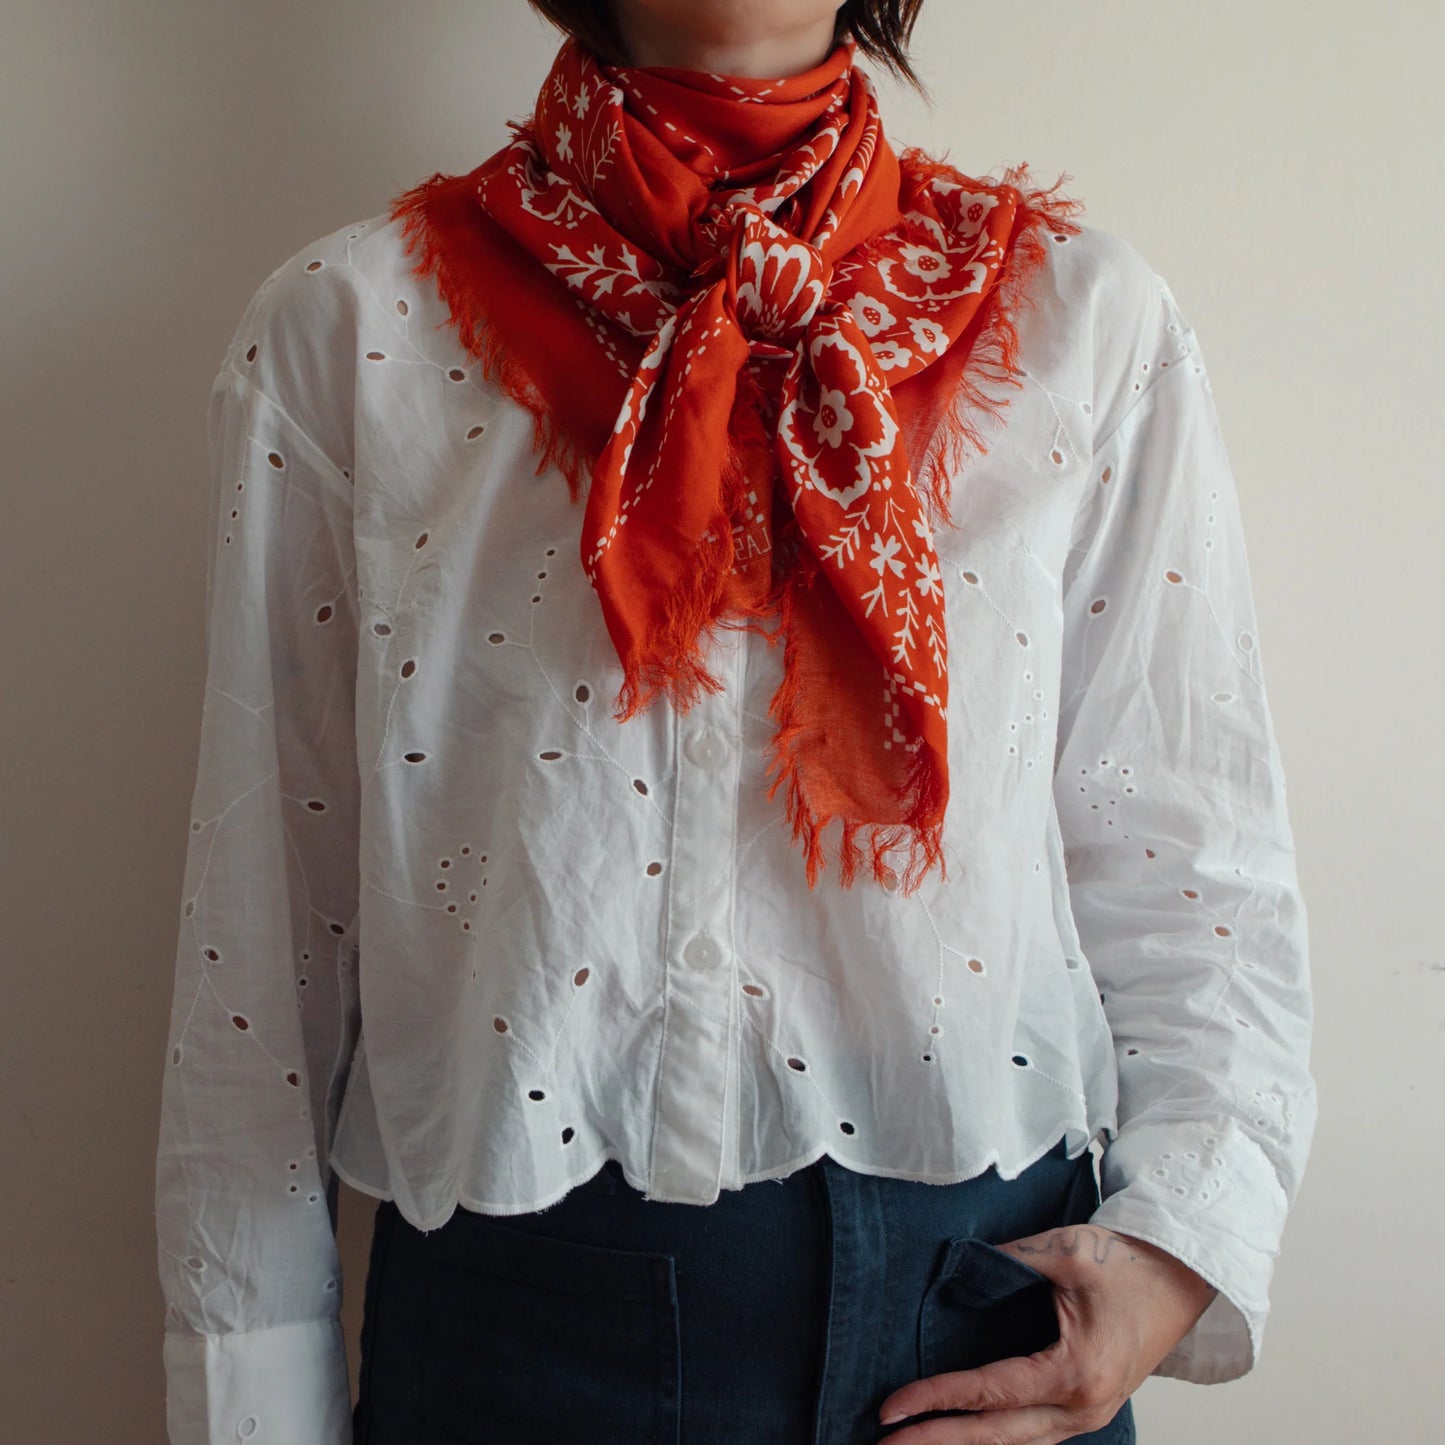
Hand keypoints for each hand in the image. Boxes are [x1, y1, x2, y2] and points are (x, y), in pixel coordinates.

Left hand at [876, 1224, 1217, 1443]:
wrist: (1184, 1277)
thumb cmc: (1130, 1264)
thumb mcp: (1065, 1251)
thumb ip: (1007, 1260)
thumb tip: (959, 1267)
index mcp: (1075, 1373)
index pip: (989, 1393)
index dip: (936, 1399)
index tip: (893, 1407)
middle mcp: (1082, 1407)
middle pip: (996, 1434)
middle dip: (937, 1440)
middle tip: (885, 1441)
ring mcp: (1089, 1414)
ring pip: (1015, 1441)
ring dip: (963, 1442)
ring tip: (914, 1441)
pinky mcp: (1089, 1406)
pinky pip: (1033, 1432)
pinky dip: (994, 1434)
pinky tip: (964, 1431)